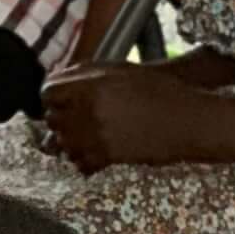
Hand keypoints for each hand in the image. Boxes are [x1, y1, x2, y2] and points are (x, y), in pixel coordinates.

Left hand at [42, 63, 213, 173]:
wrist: (187, 121)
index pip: (48, 93)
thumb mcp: (120, 69)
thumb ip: (86, 72)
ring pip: (64, 144)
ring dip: (70, 141)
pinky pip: (80, 163)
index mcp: (90, 86)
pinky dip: (82, 161)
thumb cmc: (159, 91)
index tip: (59, 101)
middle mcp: (89, 111)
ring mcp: (98, 136)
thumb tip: (61, 78)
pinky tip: (93, 154)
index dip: (52, 97)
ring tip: (84, 137)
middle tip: (73, 119)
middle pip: (52, 119)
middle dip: (60, 119)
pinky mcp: (109, 157)